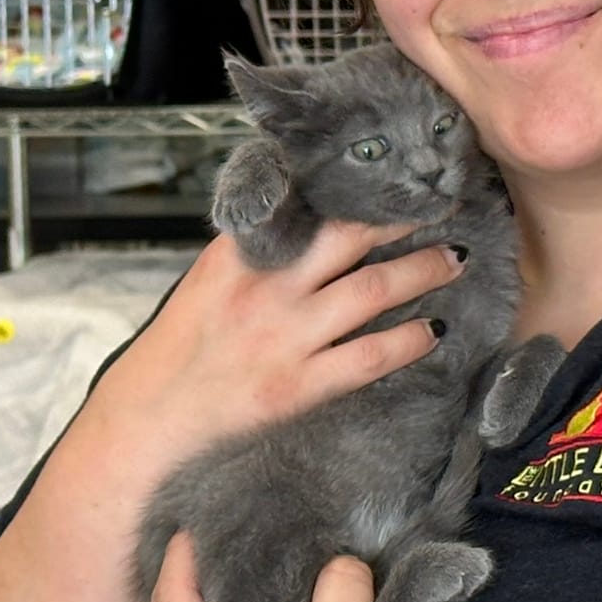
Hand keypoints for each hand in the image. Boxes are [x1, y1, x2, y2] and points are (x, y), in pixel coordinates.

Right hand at [74, 221, 464, 495]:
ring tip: (455, 258)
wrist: (146, 426)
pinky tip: (433, 330)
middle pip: (351, 235)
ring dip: (423, 271)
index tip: (392, 176)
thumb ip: (254, 257)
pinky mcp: (298, 386)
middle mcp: (264, 288)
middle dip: (403, 219)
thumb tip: (308, 226)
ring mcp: (284, 337)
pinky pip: (369, 356)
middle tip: (442, 204)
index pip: (305, 203)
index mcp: (236, 256)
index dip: (357, 188)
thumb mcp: (205, 288)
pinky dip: (407, 340)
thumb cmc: (176, 357)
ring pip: (373, 290)